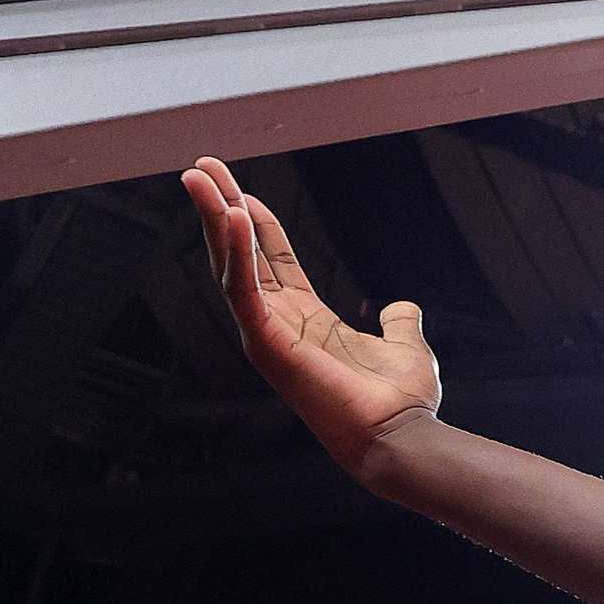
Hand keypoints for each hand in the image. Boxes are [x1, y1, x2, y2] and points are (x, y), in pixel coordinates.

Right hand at [182, 157, 441, 473]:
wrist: (400, 436)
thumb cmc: (399, 401)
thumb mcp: (405, 345)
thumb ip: (400, 321)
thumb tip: (403, 308)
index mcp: (305, 320)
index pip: (271, 261)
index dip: (255, 223)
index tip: (240, 190)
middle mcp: (278, 324)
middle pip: (239, 255)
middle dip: (219, 209)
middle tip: (200, 168)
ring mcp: (267, 334)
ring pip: (231, 265)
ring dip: (214, 218)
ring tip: (198, 176)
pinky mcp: (266, 343)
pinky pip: (244, 287)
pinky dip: (238, 250)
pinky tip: (234, 213)